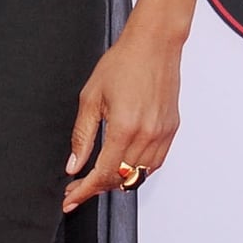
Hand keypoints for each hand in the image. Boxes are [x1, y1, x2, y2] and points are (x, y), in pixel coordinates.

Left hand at [62, 26, 180, 213]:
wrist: (154, 44)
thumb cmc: (123, 63)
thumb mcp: (91, 98)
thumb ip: (82, 136)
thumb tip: (74, 164)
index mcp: (124, 127)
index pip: (103, 173)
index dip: (84, 190)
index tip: (71, 198)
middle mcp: (147, 135)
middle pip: (121, 179)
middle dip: (97, 188)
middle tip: (78, 187)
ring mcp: (163, 134)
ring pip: (140, 175)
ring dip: (118, 180)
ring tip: (98, 177)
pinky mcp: (171, 129)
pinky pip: (155, 163)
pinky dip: (138, 170)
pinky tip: (124, 164)